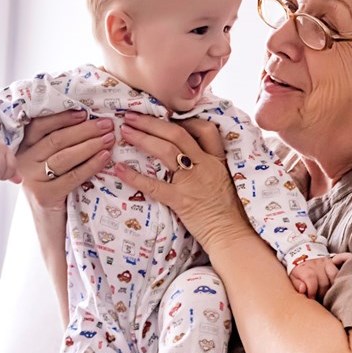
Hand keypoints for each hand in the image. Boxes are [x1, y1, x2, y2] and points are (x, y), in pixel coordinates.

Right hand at [16, 111, 115, 211]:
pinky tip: (105, 157)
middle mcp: (23, 161)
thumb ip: (60, 143)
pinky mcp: (44, 195)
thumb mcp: (52, 162)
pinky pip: (73, 176)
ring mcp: (32, 179)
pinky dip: (91, 165)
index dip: (63, 117)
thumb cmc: (55, 187)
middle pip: (56, 139)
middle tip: (107, 124)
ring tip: (110, 138)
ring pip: (65, 156)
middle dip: (85, 129)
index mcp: (23, 148)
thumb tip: (89, 118)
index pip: (40, 126)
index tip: (85, 112)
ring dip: (90, 144)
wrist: (49, 223)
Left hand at [112, 113, 251, 251]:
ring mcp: (192, 182)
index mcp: (217, 160)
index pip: (205, 129)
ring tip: (125, 132)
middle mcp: (205, 165)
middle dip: (152, 123)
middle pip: (177, 134)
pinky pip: (154, 185)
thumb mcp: (226, 180)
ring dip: (142, 138)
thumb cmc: (229, 212)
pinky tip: (119, 170)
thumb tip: (189, 156)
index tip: (166, 118)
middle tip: (132, 116)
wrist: (232, 235)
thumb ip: (210, 166)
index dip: (183, 120)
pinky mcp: (181, 200)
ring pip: (166, 151)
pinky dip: (134, 176)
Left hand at [289, 254, 350, 300]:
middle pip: (323, 282)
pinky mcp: (332, 262)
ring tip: (328, 294)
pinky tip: (339, 284)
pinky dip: (340, 277)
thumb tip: (303, 290)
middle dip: (322, 293)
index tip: (311, 298)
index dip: (312, 291)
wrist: (302, 254)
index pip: (311, 279)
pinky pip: (339, 268)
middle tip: (320, 299)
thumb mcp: (292, 277)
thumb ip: (297, 284)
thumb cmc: (297, 271)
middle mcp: (316, 264)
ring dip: (332, 288)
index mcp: (305, 268)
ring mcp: (325, 263)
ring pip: (334, 276)